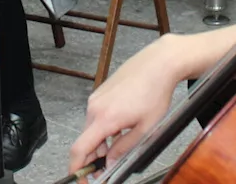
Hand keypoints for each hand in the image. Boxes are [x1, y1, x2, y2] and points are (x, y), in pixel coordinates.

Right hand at [69, 36, 182, 174]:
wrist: (158, 63)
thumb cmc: (155, 91)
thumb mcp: (145, 128)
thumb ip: (124, 148)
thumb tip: (110, 163)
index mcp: (104, 119)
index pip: (79, 149)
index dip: (77, 168)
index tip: (81, 179)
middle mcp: (94, 107)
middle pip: (85, 140)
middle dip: (93, 158)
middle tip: (107, 169)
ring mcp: (96, 98)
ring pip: (92, 129)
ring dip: (101, 142)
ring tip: (121, 145)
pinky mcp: (101, 92)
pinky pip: (96, 116)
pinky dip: (104, 128)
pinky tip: (121, 127)